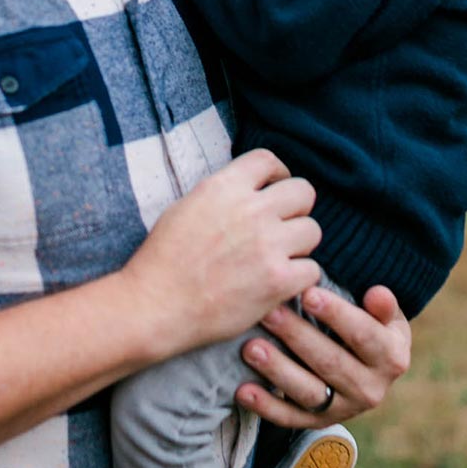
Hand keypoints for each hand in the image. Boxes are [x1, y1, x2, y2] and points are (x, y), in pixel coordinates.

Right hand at [121, 150, 321, 356]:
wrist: (153, 307)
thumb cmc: (162, 261)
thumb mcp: (185, 207)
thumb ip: (223, 194)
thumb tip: (250, 190)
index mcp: (224, 187)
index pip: (268, 160)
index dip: (278, 174)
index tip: (275, 189)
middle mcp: (251, 210)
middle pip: (304, 192)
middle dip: (296, 209)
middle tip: (282, 228)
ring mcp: (268, 245)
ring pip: (313, 231)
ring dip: (299, 246)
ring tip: (278, 259)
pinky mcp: (278, 280)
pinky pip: (313, 269)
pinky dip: (300, 278)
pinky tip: (280, 284)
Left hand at [237, 284, 412, 428]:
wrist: (371, 371)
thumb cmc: (373, 329)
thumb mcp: (386, 317)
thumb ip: (383, 306)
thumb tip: (377, 293)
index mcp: (391, 358)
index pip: (363, 334)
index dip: (336, 314)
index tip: (307, 293)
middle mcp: (371, 390)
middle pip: (330, 362)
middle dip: (298, 336)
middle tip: (269, 313)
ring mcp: (343, 410)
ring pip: (308, 392)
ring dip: (277, 370)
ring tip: (251, 347)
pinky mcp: (318, 423)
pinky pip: (290, 418)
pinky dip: (265, 406)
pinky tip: (243, 390)